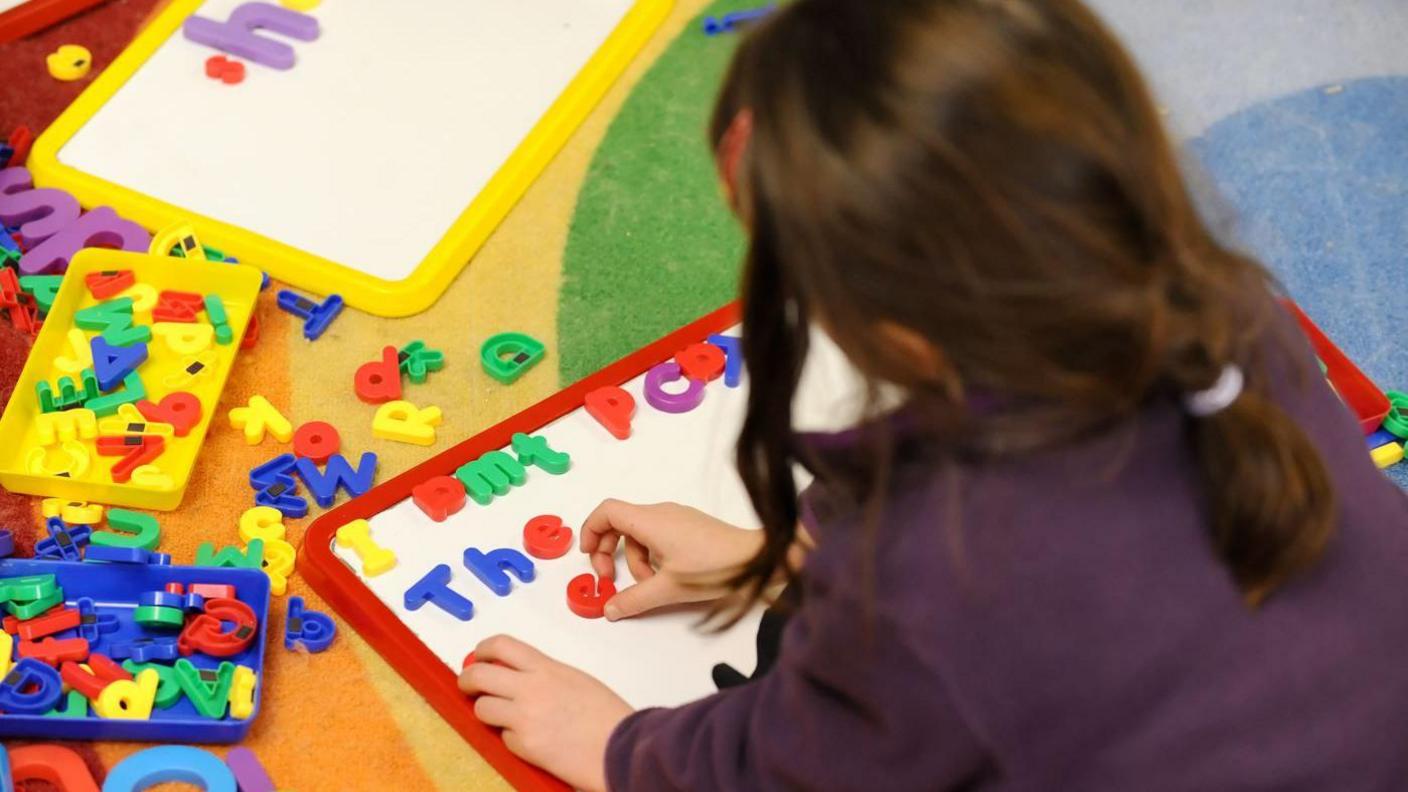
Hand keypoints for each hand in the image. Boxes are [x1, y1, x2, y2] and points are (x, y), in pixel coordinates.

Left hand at [459, 635, 631, 791]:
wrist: (621, 747)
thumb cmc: (608, 716)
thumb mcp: (575, 680)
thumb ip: (545, 676)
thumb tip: (519, 679)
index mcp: (546, 668)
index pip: (501, 646)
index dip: (482, 650)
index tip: (478, 657)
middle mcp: (530, 688)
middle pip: (479, 674)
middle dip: (467, 679)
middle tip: (468, 685)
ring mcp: (524, 717)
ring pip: (482, 708)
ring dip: (487, 712)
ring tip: (501, 718)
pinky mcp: (524, 745)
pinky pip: (504, 739)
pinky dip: (512, 740)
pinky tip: (532, 741)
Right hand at [579, 499, 762, 620]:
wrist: (758, 560)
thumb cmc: (715, 568)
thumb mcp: (669, 589)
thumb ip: (634, 599)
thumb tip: (609, 608)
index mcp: (651, 520)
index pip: (607, 511)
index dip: (590, 531)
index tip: (588, 556)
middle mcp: (661, 513)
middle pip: (620, 523)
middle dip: (609, 551)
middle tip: (610, 578)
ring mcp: (677, 518)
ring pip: (640, 535)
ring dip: (635, 560)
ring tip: (651, 585)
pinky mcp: (689, 527)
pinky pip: (658, 537)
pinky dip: (653, 557)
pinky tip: (666, 578)